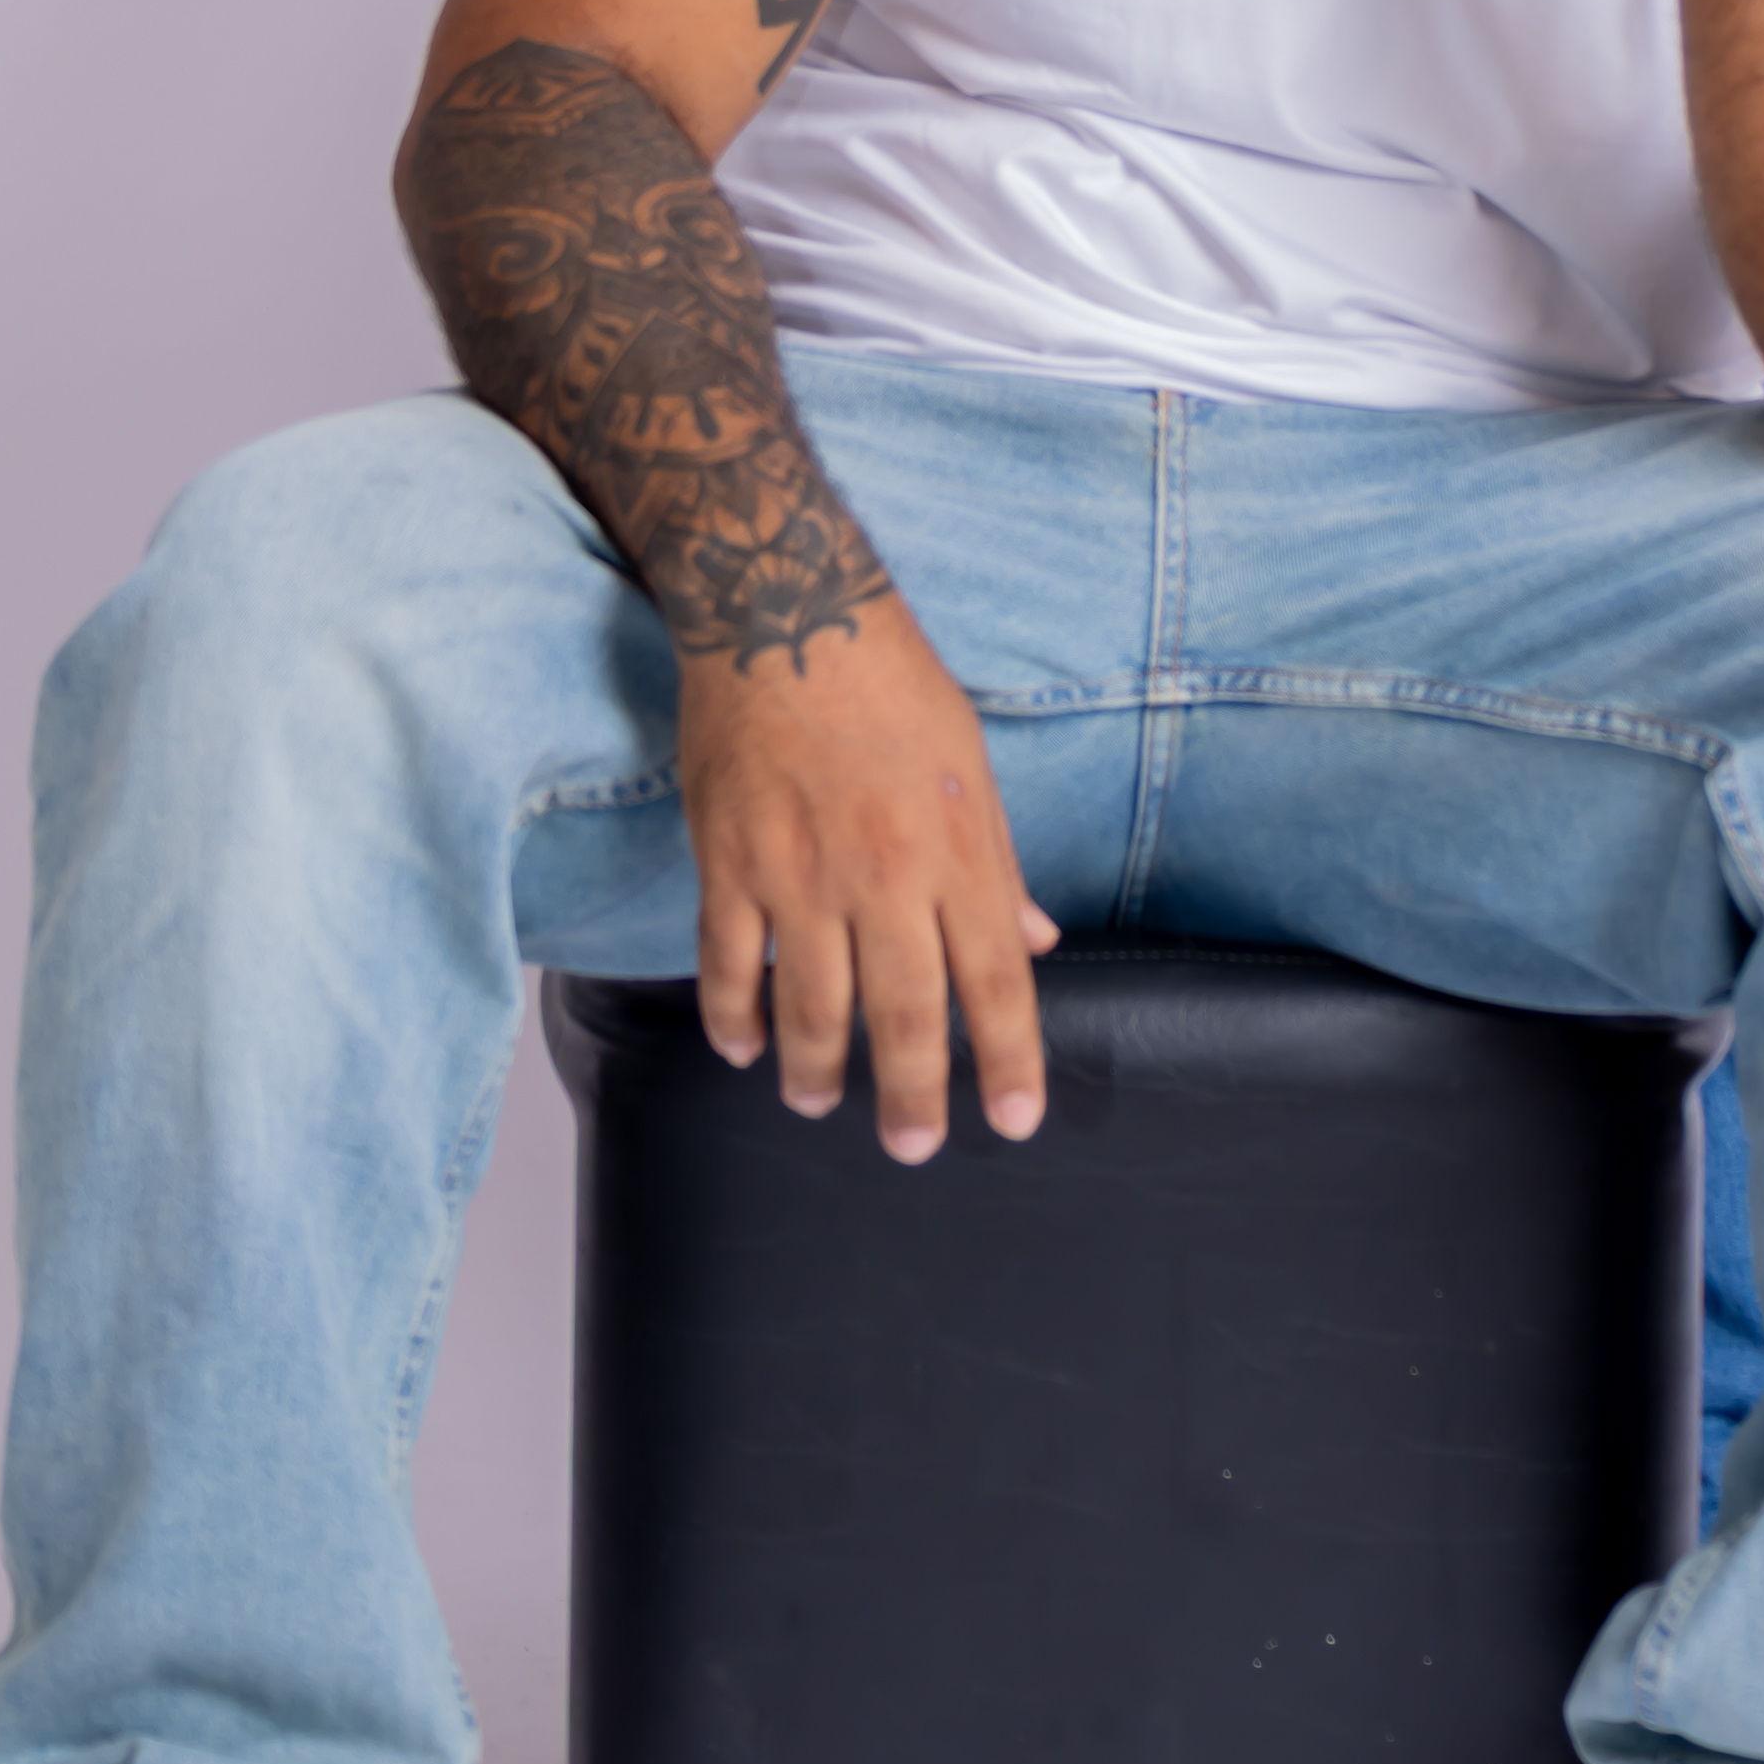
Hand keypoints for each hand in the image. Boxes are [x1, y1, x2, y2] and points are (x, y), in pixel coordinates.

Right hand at [678, 594, 1058, 1163]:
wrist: (784, 617)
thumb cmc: (891, 686)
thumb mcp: (974, 764)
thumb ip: (1000, 863)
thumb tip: (1036, 941)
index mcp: (957, 849)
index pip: (997, 979)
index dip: (1009, 1059)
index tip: (1015, 1120)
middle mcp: (884, 873)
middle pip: (906, 1013)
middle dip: (913, 1095)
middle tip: (912, 1146)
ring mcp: (800, 874)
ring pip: (811, 1005)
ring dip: (817, 1068)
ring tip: (818, 1101)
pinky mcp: (729, 862)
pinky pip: (727, 964)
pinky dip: (734, 1017)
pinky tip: (745, 1048)